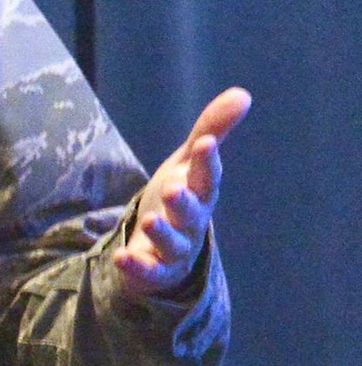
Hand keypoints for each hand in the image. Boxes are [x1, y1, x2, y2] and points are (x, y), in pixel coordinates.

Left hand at [113, 87, 251, 295]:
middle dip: (184, 201)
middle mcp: (192, 222)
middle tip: (173, 187)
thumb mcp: (189, 161)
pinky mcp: (155, 271)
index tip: (205, 143)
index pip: (208, 177)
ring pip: (172, 244)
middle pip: (192, 213)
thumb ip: (212, 129)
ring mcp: (175, 249)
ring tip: (150, 220)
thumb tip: (243, 93)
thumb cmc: (180, 195)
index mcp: (201, 193)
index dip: (207, 161)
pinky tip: (122, 259)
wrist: (163, 246)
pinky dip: (136, 267)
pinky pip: (147, 272)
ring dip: (162, 233)